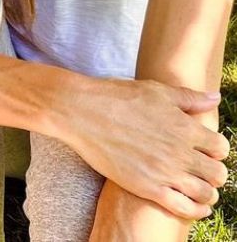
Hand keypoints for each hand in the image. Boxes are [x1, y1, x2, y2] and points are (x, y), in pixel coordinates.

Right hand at [61, 78, 226, 220]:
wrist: (82, 111)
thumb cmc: (117, 96)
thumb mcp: (156, 90)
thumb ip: (189, 98)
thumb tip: (215, 98)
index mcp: (184, 127)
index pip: (220, 147)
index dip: (215, 149)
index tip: (205, 149)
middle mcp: (179, 152)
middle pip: (218, 173)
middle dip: (214, 172)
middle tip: (201, 169)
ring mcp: (164, 172)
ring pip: (206, 194)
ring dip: (207, 192)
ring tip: (196, 186)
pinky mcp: (147, 188)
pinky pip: (184, 209)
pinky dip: (195, 210)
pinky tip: (192, 205)